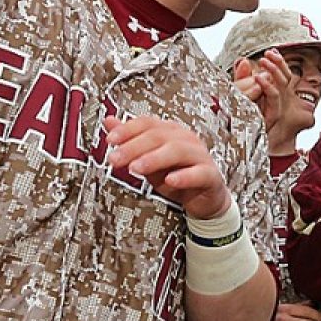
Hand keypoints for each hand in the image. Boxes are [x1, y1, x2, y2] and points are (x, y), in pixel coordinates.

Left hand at [102, 115, 229, 219]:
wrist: (203, 198)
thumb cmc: (176, 176)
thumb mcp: (148, 159)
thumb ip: (131, 141)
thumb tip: (109, 122)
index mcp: (170, 132)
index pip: (148, 123)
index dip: (128, 129)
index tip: (110, 139)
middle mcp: (186, 139)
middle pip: (158, 136)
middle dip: (133, 147)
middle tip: (115, 158)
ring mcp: (200, 156)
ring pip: (177, 151)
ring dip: (154, 158)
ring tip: (136, 168)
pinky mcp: (210, 175)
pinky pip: (199, 173)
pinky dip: (184, 176)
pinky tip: (170, 180)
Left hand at [231, 50, 293, 122]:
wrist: (231, 136)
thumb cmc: (234, 116)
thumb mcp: (236, 92)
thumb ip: (240, 78)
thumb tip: (243, 61)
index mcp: (270, 93)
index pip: (281, 74)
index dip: (279, 62)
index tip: (272, 51)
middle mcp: (275, 100)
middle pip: (286, 78)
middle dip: (279, 63)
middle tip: (268, 54)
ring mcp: (275, 108)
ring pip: (283, 85)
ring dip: (274, 70)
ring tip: (263, 61)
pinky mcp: (272, 116)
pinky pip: (274, 97)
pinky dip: (268, 86)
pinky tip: (258, 78)